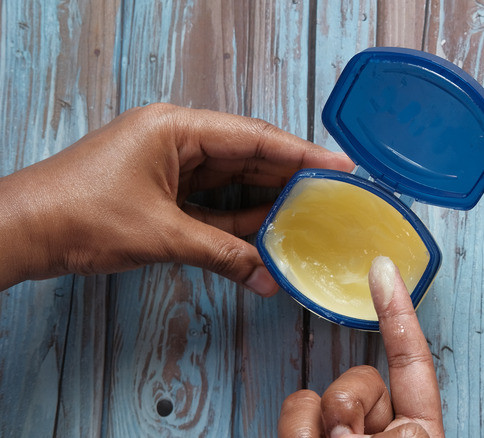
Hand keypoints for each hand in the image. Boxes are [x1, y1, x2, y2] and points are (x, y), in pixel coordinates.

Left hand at [0, 103, 353, 292]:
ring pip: (231, 179)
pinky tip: (265, 231)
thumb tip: (268, 279)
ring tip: (307, 216)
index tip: (338, 166)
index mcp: (177, 128)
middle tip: (331, 195)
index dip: (301, 154)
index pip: (254, 138)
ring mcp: (168, 164)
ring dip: (264, 200)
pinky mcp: (161, 189)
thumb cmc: (80, 214)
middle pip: (247, 155)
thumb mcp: (164, 235)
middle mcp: (177, 139)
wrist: (24, 232)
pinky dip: (236, 217)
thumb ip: (224, 254)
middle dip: (288, 177)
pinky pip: (211, 200)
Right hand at [278, 256, 444, 436]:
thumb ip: (399, 432)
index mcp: (417, 427)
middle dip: (351, 403)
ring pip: (318, 395)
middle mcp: (377, 427)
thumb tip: (347, 422)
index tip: (383, 268)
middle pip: (360, 376)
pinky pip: (292, 412)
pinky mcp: (300, 433)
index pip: (411, 359)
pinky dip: (296, 433)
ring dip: (319, 425)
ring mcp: (336, 431)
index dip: (400, 313)